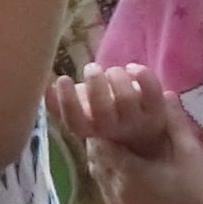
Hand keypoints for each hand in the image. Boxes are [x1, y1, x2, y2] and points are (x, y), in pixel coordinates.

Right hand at [48, 63, 171, 156]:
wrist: (142, 135)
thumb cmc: (103, 117)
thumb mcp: (81, 114)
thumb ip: (60, 104)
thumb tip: (45, 86)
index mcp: (91, 130)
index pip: (74, 122)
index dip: (67, 100)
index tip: (63, 78)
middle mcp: (114, 129)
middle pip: (103, 110)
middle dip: (96, 84)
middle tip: (91, 68)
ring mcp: (138, 121)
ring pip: (127, 98)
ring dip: (116, 76)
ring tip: (110, 70)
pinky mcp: (157, 109)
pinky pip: (151, 90)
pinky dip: (142, 74)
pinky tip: (132, 68)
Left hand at [87, 115, 202, 203]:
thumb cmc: (201, 185)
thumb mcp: (189, 149)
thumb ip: (173, 120)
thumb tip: (167, 93)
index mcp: (130, 174)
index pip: (101, 143)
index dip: (104, 126)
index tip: (112, 112)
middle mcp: (118, 191)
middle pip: (95, 158)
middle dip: (101, 139)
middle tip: (112, 123)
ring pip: (98, 173)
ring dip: (103, 156)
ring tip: (115, 139)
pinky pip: (105, 187)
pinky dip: (108, 172)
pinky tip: (121, 162)